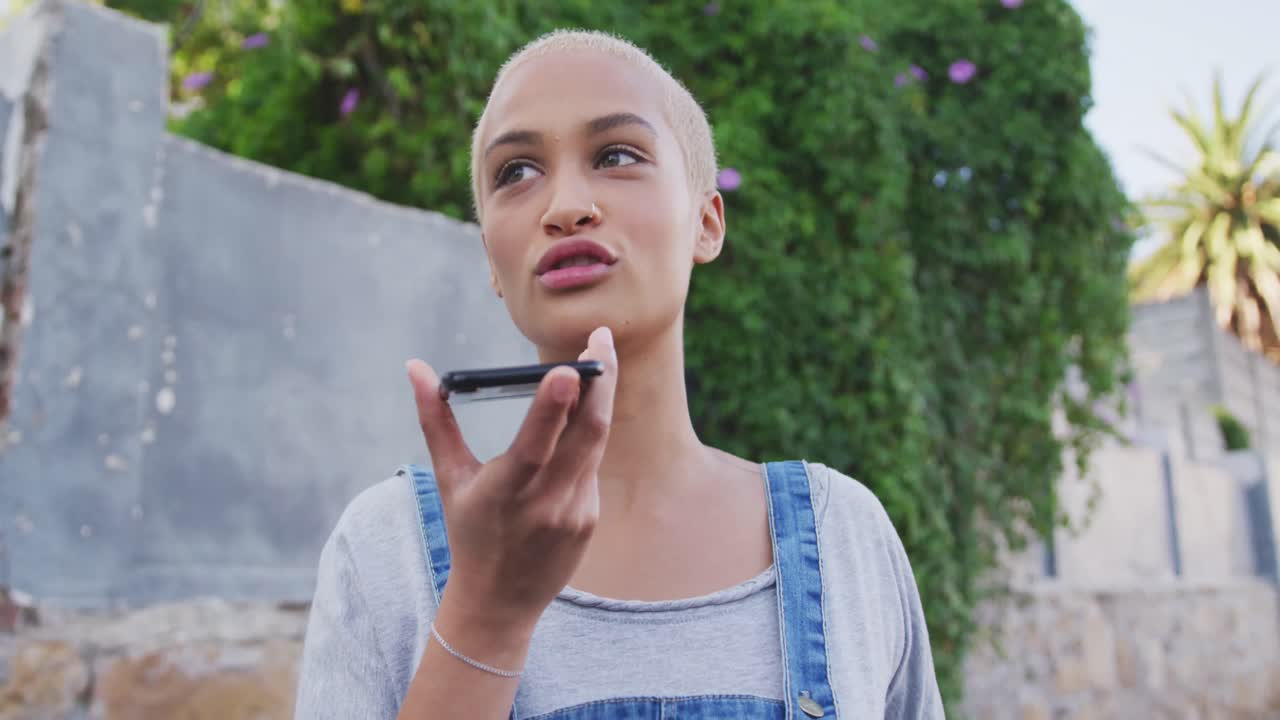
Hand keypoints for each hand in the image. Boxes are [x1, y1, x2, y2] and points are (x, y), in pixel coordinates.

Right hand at [405, 327, 617, 632]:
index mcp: (506, 492)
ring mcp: (575, 512)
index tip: (569, 368)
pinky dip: (589, 435)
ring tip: (602, 358)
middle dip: (600, 382)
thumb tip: (416, 368)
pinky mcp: (590, 517)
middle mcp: (546, 503)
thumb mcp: (449, 478)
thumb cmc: (469, 531)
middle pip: (586, 434)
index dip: (554, 406)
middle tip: (601, 338)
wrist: (499, 602)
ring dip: (601, 399)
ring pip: (596, 444)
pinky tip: (587, 412)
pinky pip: (593, 465)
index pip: (535, 445)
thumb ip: (435, 420)